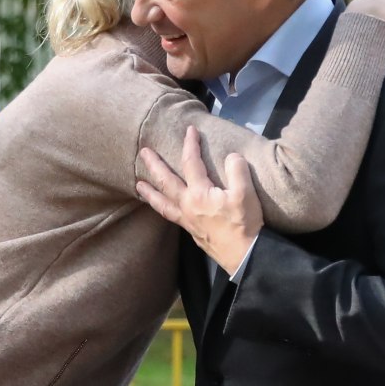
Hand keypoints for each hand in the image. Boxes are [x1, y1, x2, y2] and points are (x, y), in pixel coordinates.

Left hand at [137, 125, 263, 273]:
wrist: (244, 255)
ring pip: (162, 203)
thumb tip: (231, 156)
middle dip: (154, 165)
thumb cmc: (244, 224)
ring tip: (138, 184)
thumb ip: (237, 171)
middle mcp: (187, 205)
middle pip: (166, 182)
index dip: (190, 145)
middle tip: (143, 152)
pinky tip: (162, 206)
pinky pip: (170, 215)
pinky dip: (162, 208)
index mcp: (199, 193)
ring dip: (150, 192)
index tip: (190, 130)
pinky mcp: (191, 231)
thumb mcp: (246, 194)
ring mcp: (187, 220)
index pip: (191, 163)